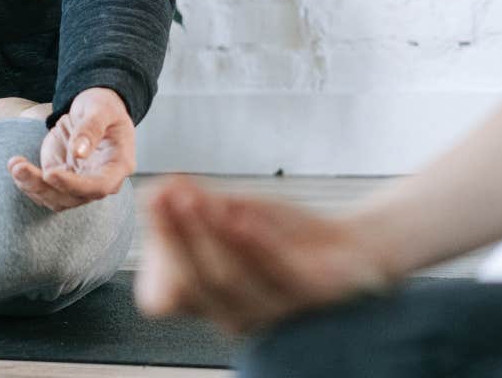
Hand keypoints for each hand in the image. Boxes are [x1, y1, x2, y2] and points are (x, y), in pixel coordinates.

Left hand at [8, 86, 134, 210]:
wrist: (92, 110)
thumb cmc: (102, 106)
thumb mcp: (100, 109)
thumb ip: (91, 129)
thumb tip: (79, 152)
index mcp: (119, 165)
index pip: (100, 186)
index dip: (75, 185)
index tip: (50, 173)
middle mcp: (101, 180)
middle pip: (74, 197)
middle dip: (45, 187)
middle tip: (20, 168)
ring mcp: (81, 182)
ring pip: (56, 198)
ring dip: (32, 186)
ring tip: (14, 164)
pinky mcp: (62, 179)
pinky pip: (44, 190)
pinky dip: (28, 182)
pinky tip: (16, 164)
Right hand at [135, 175, 396, 334]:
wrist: (349, 245)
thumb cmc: (282, 235)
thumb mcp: (230, 214)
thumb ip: (193, 204)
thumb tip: (155, 189)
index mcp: (207, 299)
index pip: (163, 297)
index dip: (155, 254)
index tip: (153, 199)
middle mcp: (234, 313)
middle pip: (193, 283)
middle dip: (175, 236)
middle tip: (165, 194)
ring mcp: (272, 308)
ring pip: (230, 279)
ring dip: (208, 234)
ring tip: (196, 196)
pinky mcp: (308, 295)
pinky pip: (277, 272)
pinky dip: (255, 244)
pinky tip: (240, 215)